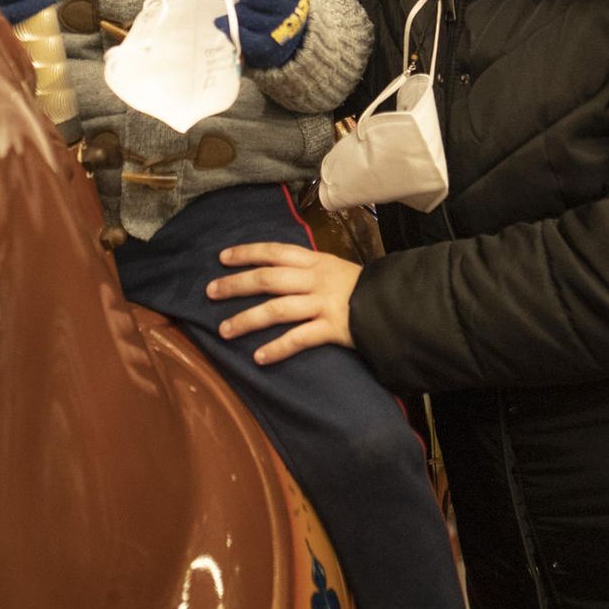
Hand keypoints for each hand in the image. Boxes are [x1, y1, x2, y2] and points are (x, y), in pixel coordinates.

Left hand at [207, 241, 359, 364]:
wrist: (397, 306)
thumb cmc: (363, 288)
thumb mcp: (336, 269)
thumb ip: (309, 270)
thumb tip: (277, 270)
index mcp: (316, 261)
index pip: (275, 252)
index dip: (248, 253)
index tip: (223, 257)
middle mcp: (316, 280)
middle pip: (268, 279)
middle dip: (236, 284)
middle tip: (210, 292)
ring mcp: (323, 304)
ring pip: (277, 309)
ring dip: (248, 320)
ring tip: (224, 330)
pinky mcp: (332, 329)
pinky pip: (299, 339)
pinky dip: (277, 348)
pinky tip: (258, 357)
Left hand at [220, 0, 310, 69]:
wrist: (298, 37)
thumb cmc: (281, 2)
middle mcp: (289, 9)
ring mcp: (278, 30)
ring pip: (242, 14)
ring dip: (236, 11)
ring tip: (243, 12)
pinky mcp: (267, 47)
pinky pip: (242, 36)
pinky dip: (228, 27)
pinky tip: (221, 22)